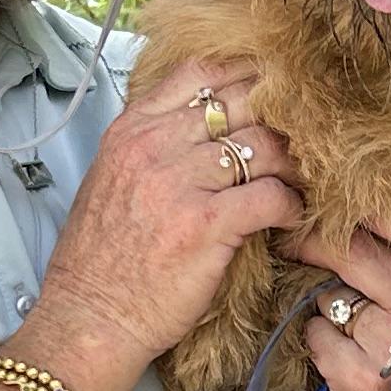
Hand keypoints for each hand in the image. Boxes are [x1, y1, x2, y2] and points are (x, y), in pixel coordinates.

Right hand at [17, 56, 300, 390]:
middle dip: (279, 117)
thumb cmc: (101, 261)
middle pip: (241, 102)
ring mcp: (180, 182)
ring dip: (292, 165)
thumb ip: (152, 145)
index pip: (200, 72)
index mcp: (131, 130)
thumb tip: (203, 128)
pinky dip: (290, 205)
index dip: (246, 72)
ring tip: (300, 182)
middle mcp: (154, 146)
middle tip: (300, 138)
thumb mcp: (112, 180)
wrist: (90, 318)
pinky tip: (289, 217)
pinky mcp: (206, 224)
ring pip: (264, 146)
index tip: (273, 85)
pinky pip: (271, 195)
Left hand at [289, 204, 390, 390]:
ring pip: (330, 295)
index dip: (388, 214)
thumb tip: (356, 212)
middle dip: (317, 241)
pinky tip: (343, 352)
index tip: (347, 202)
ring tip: (351, 321)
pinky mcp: (360, 382)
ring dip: (328, 301)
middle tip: (295, 237)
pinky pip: (317, 333)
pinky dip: (321, 338)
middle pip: (358, 254)